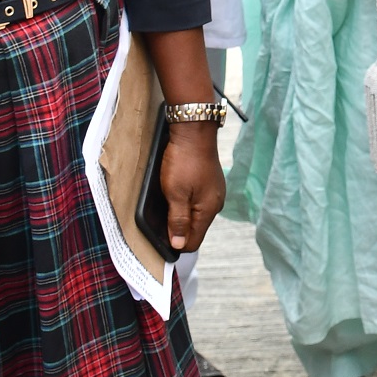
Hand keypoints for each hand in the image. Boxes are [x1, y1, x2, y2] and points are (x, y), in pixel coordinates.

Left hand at [160, 122, 226, 254]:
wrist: (194, 131)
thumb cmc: (184, 162)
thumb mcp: (175, 194)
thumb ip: (178, 221)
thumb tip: (179, 245)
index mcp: (208, 210)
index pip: (193, 241)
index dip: (176, 243)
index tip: (160, 236)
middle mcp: (215, 204)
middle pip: (195, 229)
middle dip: (178, 228)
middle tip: (160, 216)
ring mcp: (214, 192)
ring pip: (196, 215)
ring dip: (182, 214)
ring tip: (167, 202)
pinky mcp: (211, 182)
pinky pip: (198, 202)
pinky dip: (187, 202)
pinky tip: (177, 192)